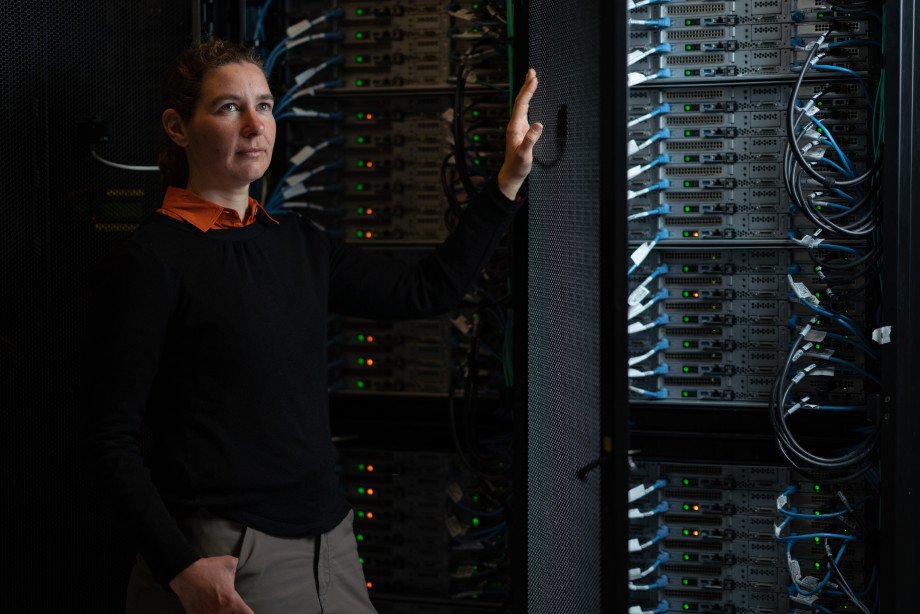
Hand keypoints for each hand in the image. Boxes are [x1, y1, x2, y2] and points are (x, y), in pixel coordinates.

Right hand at [168, 556, 253, 613]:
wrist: (185, 573)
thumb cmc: (208, 568)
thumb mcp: (230, 563)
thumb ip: (239, 569)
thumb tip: (246, 567)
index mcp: (231, 600)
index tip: (245, 610)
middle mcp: (221, 611)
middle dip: (233, 612)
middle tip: (230, 605)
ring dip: (221, 613)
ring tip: (218, 606)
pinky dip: (208, 612)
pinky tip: (208, 608)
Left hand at [497, 68, 542, 199]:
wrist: (511, 174)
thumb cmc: (517, 166)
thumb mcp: (524, 155)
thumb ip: (530, 140)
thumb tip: (538, 125)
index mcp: (514, 128)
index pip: (521, 105)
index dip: (528, 91)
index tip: (534, 79)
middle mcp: (514, 124)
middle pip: (520, 100)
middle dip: (526, 85)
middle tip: (532, 71)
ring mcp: (517, 126)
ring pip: (521, 104)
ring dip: (526, 90)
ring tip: (532, 78)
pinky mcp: (520, 129)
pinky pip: (524, 110)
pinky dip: (528, 100)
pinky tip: (530, 96)